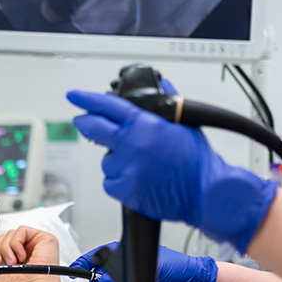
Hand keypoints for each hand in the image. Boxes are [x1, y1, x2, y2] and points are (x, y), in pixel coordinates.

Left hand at [0, 226, 60, 281]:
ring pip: (11, 234)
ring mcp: (37, 243)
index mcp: (17, 256)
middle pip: (4, 237)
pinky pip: (22, 231)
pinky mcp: (46, 238)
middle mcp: (28, 249)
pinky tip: (22, 257)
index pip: (1, 241)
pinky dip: (17, 243)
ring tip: (12, 263)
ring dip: (6, 248)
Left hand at [65, 89, 277, 252]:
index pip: (108, 106)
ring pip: (106, 161)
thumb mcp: (185, 124)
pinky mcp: (125, 190)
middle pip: (94, 129)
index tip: (75, 96)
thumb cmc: (198, 162)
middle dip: (85, 122)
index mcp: (146, 125)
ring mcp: (126, 169)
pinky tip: (138, 180)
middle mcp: (132, 145)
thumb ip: (167, 106)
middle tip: (82, 120)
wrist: (206, 193)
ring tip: (141, 165)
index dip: (87, 99)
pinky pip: (110, 182)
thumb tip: (163, 89)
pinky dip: (119, 181)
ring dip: (116, 161)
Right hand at [70, 242, 217, 281]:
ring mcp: (131, 279)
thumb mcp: (148, 270)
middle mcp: (126, 265)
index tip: (75, 271)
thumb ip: (123, 275)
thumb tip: (104, 280)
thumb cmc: (178, 269)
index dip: (85, 263)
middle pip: (100, 273)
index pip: (99, 256)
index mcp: (127, 252)